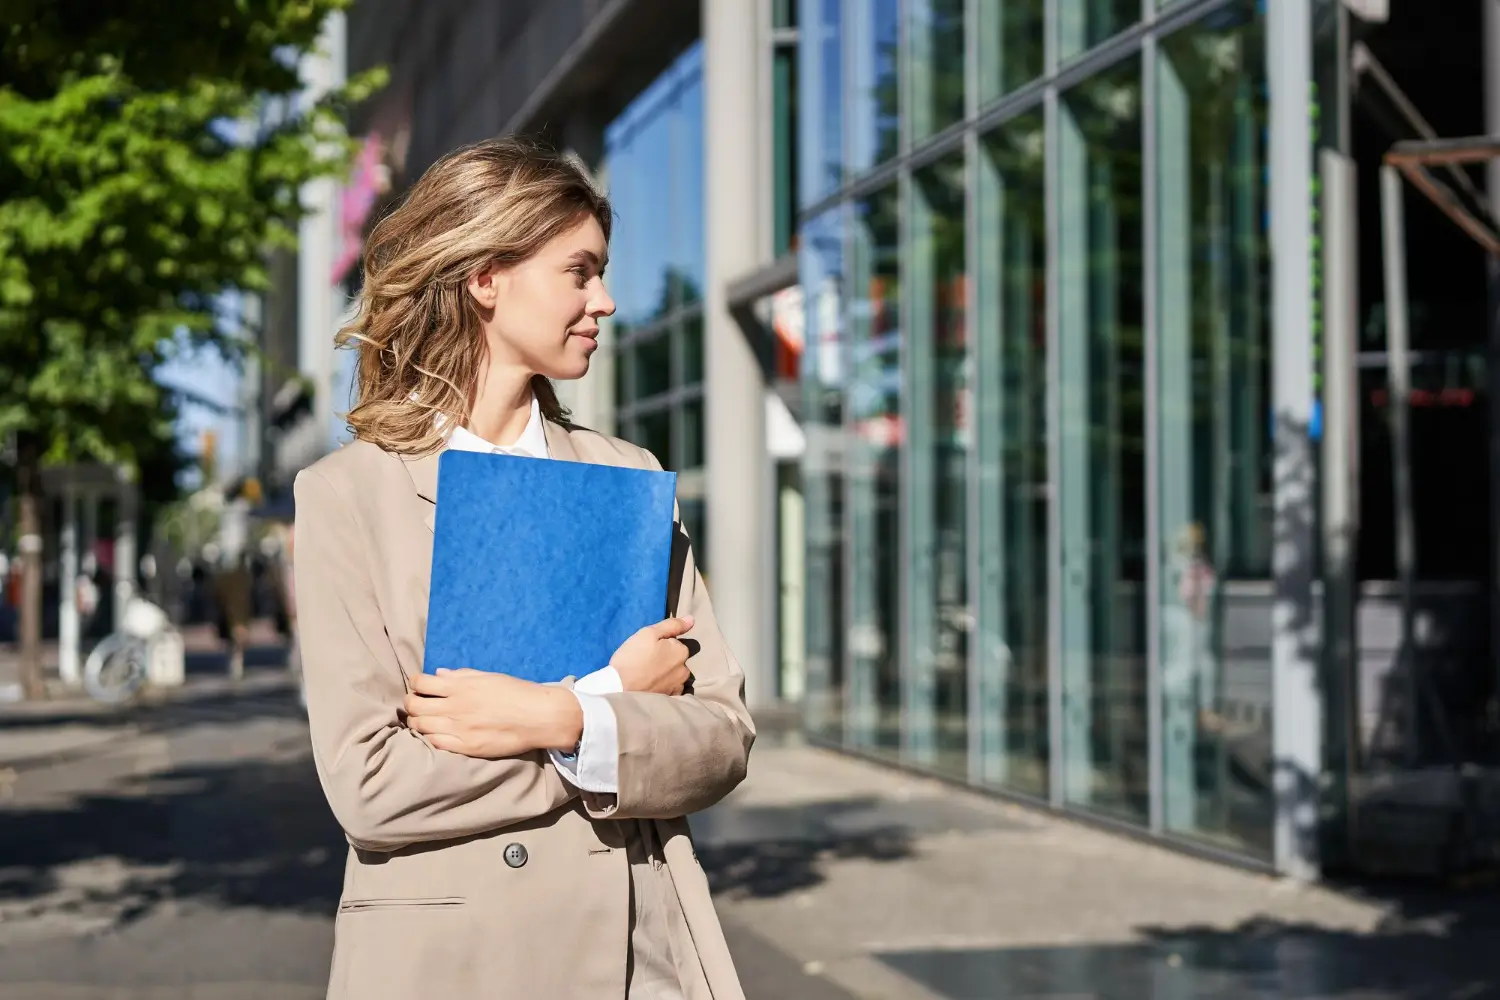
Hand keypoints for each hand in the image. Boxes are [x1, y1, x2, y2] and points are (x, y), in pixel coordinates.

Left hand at [403, 669, 582, 757]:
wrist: (539, 716)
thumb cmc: (517, 692)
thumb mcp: (489, 677)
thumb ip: (461, 675)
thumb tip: (438, 674)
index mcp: (461, 686)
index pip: (421, 683)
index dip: (415, 683)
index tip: (418, 686)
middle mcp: (455, 706)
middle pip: (415, 705)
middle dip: (411, 703)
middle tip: (416, 704)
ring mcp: (459, 728)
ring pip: (421, 726)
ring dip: (417, 722)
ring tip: (423, 721)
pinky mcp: (466, 746)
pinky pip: (436, 743)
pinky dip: (430, 738)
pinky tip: (435, 735)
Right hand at [609, 616, 694, 694]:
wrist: (619, 688)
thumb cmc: (633, 657)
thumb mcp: (649, 633)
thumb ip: (672, 625)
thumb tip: (692, 619)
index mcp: (681, 652)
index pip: (675, 644)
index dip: (661, 645)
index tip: (648, 649)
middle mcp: (685, 671)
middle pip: (676, 660)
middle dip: (665, 659)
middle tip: (645, 662)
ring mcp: (677, 687)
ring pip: (674, 675)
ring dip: (665, 674)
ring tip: (647, 675)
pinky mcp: (669, 699)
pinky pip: (670, 689)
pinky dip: (663, 686)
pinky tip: (650, 686)